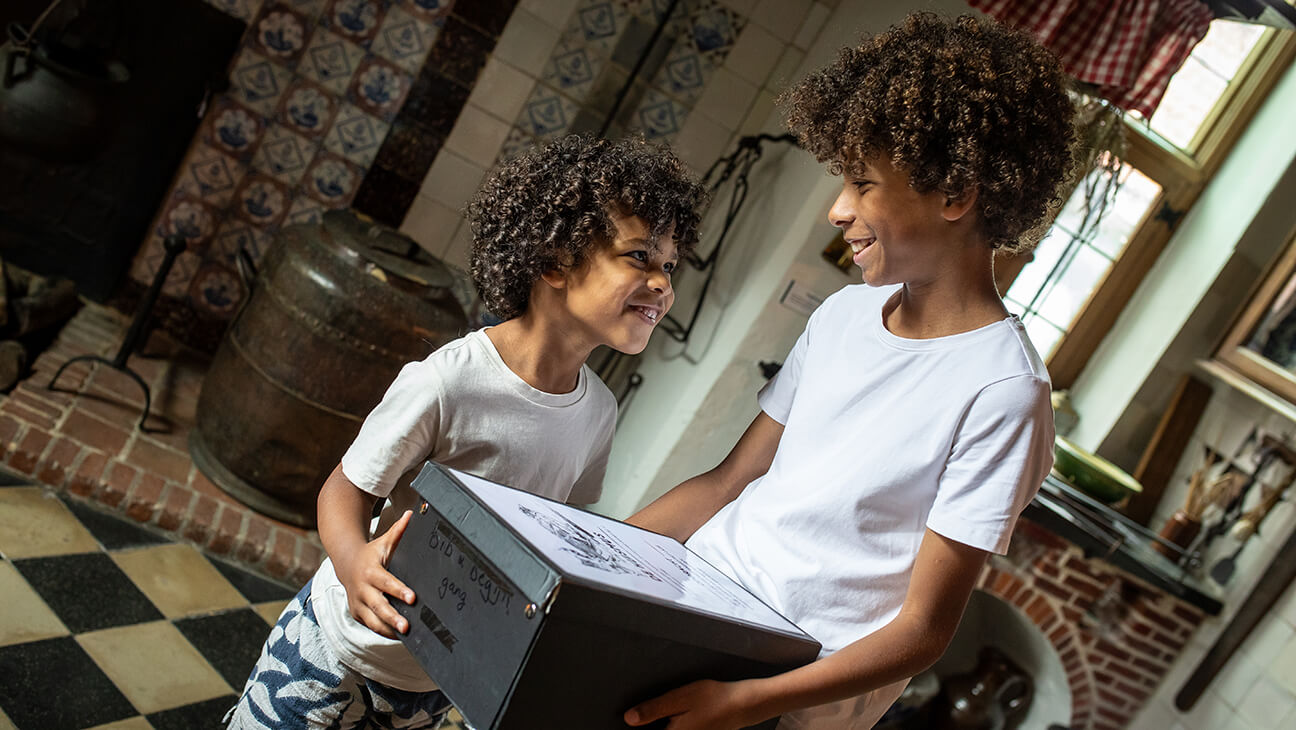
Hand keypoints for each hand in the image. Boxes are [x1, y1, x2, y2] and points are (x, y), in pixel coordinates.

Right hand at [333, 510, 415, 638]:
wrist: (346, 563)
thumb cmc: (371, 553)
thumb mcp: (384, 542)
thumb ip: (399, 531)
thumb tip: (412, 514)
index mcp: (371, 572)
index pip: (386, 582)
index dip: (399, 590)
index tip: (413, 598)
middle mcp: (363, 589)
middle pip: (378, 606)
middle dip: (393, 617)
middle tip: (407, 627)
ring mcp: (358, 603)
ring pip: (372, 620)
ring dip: (388, 629)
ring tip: (405, 636)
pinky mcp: (357, 613)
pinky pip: (370, 625)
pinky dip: (383, 632)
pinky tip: (398, 637)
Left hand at [624, 679, 766, 729]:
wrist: (741, 705)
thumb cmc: (713, 699)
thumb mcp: (679, 699)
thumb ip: (653, 710)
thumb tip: (629, 718)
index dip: (640, 727)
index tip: (632, 720)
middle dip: (650, 725)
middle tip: (650, 713)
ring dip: (662, 725)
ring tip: (662, 714)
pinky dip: (673, 725)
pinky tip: (675, 716)